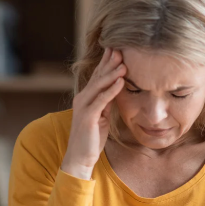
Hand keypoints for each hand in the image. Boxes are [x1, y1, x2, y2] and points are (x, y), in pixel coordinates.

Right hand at [61, 48, 126, 179]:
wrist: (81, 157)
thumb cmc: (92, 138)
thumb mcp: (103, 116)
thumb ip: (107, 103)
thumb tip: (117, 90)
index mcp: (87, 97)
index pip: (98, 76)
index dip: (107, 63)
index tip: (117, 50)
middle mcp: (83, 98)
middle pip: (98, 76)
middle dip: (109, 62)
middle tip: (120, 48)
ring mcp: (84, 106)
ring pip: (99, 85)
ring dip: (112, 73)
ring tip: (123, 62)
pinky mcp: (88, 116)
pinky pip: (102, 100)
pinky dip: (111, 90)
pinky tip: (120, 81)